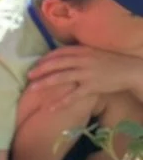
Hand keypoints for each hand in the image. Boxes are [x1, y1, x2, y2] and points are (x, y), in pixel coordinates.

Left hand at [26, 46, 142, 109]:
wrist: (130, 70)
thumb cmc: (110, 63)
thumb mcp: (94, 54)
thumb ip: (78, 55)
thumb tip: (61, 59)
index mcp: (83, 51)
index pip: (60, 52)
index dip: (46, 58)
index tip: (35, 64)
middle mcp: (83, 60)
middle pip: (57, 63)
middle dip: (41, 69)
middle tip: (28, 75)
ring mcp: (87, 73)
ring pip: (62, 77)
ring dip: (45, 83)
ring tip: (32, 89)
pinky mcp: (92, 86)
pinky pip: (73, 96)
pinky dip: (60, 102)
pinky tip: (50, 108)